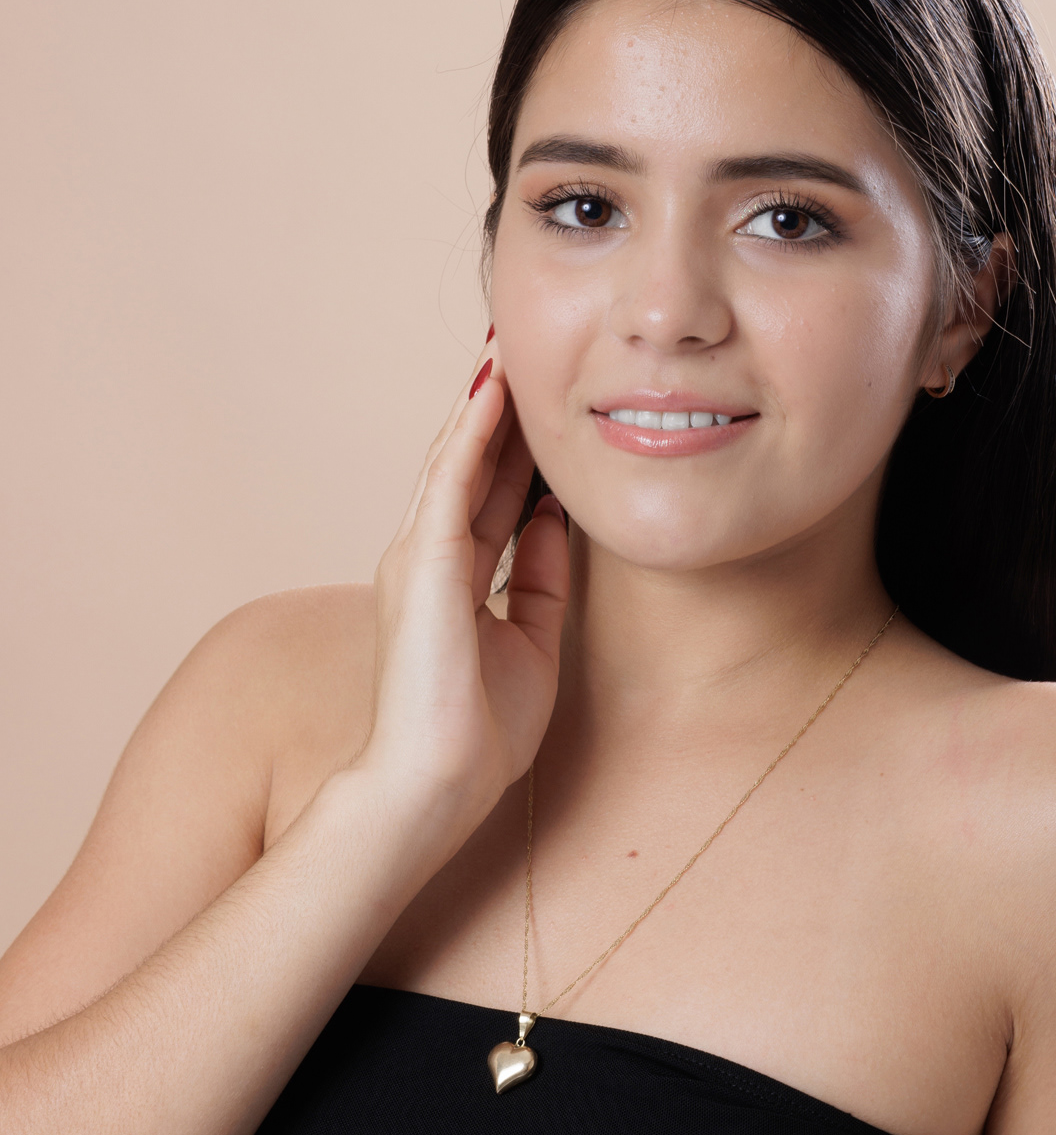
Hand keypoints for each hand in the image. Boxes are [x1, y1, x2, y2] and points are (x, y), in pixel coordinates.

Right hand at [352, 337, 569, 845]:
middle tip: (523, 348)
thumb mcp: (529, 640)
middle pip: (470, 466)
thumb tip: (557, 517)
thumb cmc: (476, 735)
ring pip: (455, 460)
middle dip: (497, 410)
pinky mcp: (423, 562)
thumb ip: (539, 578)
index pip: (489, 496)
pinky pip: (451, 481)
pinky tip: (495, 390)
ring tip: (508, 347)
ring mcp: (419, 556)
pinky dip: (472, 432)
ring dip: (483, 403)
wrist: (431, 787)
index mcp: (451, 580)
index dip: (514, 446)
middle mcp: (427, 558)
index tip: (543, 399)